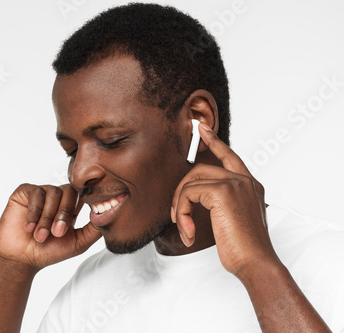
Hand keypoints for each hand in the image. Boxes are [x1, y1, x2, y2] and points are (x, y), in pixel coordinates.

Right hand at [0, 183, 101, 269]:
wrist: (21, 260)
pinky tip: (29, 227)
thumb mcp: (79, 242)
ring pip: (53, 192)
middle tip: (57, 233)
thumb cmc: (48, 252)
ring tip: (40, 236)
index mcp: (70, 207)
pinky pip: (35, 192)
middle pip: (69, 191)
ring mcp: (41, 193)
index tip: (81, 217)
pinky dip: (34, 212)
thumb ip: (95, 229)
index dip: (84, 201)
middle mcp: (57, 197)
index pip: (83, 193)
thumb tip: (109, 212)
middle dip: (64, 213)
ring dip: (47, 217)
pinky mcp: (25, 192)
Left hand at [171, 124, 278, 278]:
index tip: (201, 130)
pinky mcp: (223, 191)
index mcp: (250, 185)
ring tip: (184, 228)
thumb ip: (221, 204)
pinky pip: (188, 194)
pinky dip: (182, 213)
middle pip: (200, 170)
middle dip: (181, 191)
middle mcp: (244, 180)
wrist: (255, 262)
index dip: (214, 142)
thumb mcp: (234, 220)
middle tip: (176, 215)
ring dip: (180, 207)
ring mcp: (235, 183)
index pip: (230, 156)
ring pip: (191, 182)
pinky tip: (188, 232)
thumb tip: (196, 198)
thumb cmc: (244, 248)